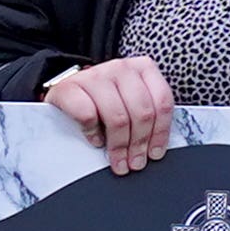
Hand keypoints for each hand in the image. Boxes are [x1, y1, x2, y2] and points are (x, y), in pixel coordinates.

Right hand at [45, 53, 176, 170]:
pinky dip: (93, 132)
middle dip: (139, 144)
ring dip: (119, 145)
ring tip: (118, 160)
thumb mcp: (130, 100)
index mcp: (143, 68)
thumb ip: (146, 113)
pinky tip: (96, 140)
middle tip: (135, 162)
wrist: (67, 88)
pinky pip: (87, 115)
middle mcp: (121, 68)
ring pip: (117, 117)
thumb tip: (155, 147)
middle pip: (142, 113)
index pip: (162, 102)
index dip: (161, 132)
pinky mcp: (69, 87)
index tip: (155, 153)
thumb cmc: (102, 98)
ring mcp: (95, 75)